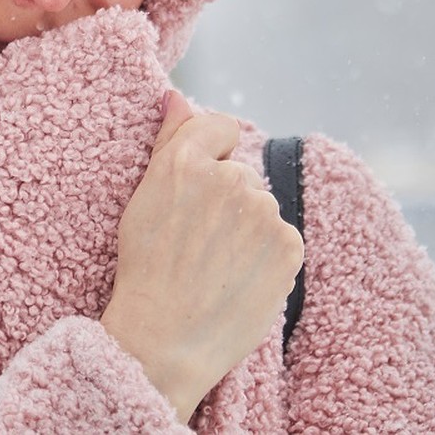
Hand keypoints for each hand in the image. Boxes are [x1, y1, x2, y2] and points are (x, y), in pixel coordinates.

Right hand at [100, 91, 303, 422]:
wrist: (165, 340)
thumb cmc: (145, 269)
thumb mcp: (144, 197)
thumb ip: (169, 139)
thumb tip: (177, 94)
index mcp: (187, 160)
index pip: (219, 127)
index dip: (209, 157)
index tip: (196, 192)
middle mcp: (230, 177)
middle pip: (240, 173)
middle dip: (225, 200)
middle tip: (198, 242)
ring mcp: (264, 211)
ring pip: (261, 206)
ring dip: (247, 227)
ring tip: (216, 266)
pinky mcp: (290, 244)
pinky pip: (282, 237)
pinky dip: (267, 255)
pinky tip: (239, 278)